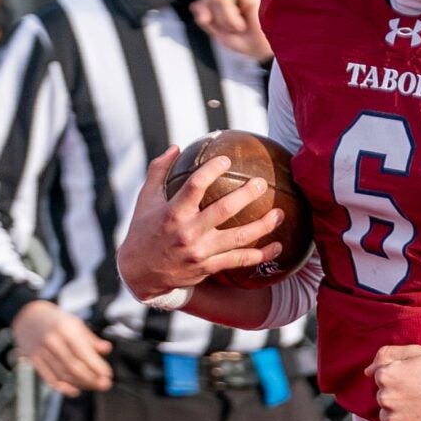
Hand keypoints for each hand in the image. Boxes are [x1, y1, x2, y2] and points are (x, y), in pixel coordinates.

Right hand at [12, 301, 111, 396]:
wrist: (28, 316)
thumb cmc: (56, 320)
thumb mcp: (75, 323)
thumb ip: (91, 339)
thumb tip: (106, 349)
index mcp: (65, 329)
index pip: (83, 352)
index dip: (97, 366)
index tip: (107, 374)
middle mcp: (52, 341)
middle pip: (73, 367)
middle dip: (91, 379)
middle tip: (104, 384)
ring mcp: (41, 352)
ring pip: (62, 375)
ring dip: (80, 384)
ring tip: (93, 386)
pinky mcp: (34, 360)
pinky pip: (49, 378)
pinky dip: (62, 388)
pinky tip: (74, 391)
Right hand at [116, 144, 281, 300]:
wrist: (140, 274)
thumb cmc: (143, 231)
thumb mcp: (145, 200)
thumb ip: (159, 171)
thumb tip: (175, 147)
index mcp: (172, 212)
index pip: (195, 186)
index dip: (211, 171)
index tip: (226, 160)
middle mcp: (188, 232)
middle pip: (224, 210)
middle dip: (246, 195)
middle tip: (262, 184)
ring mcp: (200, 252)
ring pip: (238, 238)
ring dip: (262, 226)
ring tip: (280, 213)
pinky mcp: (208, 267)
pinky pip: (239, 260)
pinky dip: (260, 255)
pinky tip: (277, 246)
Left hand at [191, 0, 268, 62]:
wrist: (268, 47)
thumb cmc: (250, 42)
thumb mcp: (221, 35)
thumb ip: (207, 20)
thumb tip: (194, 5)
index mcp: (221, 10)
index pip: (201, 2)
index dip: (200, 9)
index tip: (205, 21)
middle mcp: (229, 0)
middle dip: (215, 18)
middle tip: (230, 29)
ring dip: (226, 17)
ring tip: (239, 27)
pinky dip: (231, 8)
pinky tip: (240, 20)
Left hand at [369, 344, 420, 420]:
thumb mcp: (416, 351)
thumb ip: (386, 355)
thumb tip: (367, 371)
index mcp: (385, 377)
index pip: (381, 379)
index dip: (400, 379)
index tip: (416, 382)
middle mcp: (385, 399)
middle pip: (384, 400)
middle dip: (398, 398)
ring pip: (389, 418)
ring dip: (400, 415)